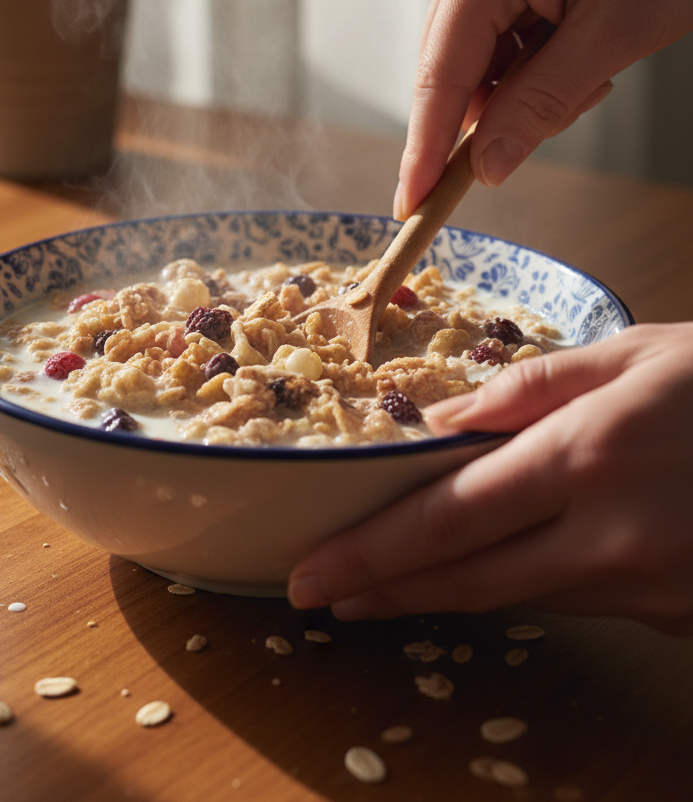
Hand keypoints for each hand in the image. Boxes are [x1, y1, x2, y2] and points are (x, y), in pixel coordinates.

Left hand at [287, 324, 692, 634]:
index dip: (373, 551)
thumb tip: (439, 424)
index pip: (449, 519)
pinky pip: (574, 601)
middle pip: (467, 578)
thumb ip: (528, 388)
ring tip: (374, 591)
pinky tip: (480, 574)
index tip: (313, 569)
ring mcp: (649, 587)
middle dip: (382, 590)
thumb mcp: (630, 356)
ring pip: (516, 597)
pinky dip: (518, 587)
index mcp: (587, 457)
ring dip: (437, 595)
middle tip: (316, 595)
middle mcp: (611, 535)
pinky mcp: (674, 615)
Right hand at [394, 0, 692, 219]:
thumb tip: (483, 168)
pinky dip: (531, 65)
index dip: (424, 150)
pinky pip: (494, 42)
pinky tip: (576, 47)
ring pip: (475, 64)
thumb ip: (539, 105)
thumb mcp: (614, 35)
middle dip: (498, 111)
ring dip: (523, 88)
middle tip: (570, 106)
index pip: (438, 77)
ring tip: (592, 63)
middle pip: (450, 72)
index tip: (410, 207)